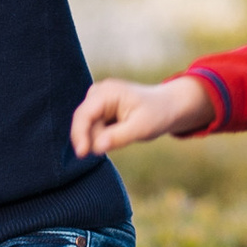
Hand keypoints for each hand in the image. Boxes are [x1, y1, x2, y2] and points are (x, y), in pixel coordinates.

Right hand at [72, 73, 208, 158]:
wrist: (166, 107)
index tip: (82, 154)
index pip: (83, 115)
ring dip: (102, 138)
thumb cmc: (156, 114)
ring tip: (126, 132)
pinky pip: (93, 130)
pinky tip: (120, 131)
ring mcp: (96, 101)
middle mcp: (97, 93)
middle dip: (96, 138)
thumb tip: (96, 148)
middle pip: (84, 124)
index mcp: (106, 92)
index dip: (79, 135)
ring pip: (88, 129)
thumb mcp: (141, 128)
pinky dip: (104, 136)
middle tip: (123, 139)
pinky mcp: (98, 110)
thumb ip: (117, 137)